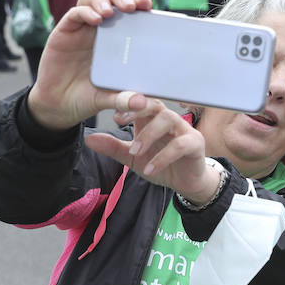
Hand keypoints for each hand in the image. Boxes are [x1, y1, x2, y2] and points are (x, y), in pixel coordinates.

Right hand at [26, 0, 152, 130]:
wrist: (59, 106)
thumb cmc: (88, 96)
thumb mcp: (108, 99)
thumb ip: (123, 99)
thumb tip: (141, 103)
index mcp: (117, 39)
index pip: (129, 13)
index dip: (138, 4)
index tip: (148, 5)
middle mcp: (99, 29)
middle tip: (131, 6)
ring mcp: (81, 29)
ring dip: (103, 0)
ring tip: (110, 12)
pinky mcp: (64, 31)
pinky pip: (75, 14)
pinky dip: (85, 12)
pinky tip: (95, 19)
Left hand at [84, 94, 219, 201]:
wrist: (185, 183)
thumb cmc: (160, 164)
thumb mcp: (132, 157)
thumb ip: (113, 147)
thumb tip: (89, 138)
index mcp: (153, 118)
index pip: (141, 102)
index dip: (128, 105)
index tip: (114, 117)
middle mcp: (169, 119)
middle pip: (155, 104)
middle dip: (138, 110)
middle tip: (121, 123)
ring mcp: (184, 130)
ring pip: (168, 119)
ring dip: (148, 134)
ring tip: (134, 152)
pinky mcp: (196, 144)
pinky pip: (180, 145)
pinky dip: (162, 157)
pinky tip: (149, 169)